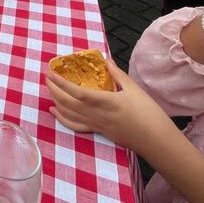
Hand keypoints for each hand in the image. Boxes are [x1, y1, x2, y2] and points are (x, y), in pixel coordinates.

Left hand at [45, 59, 175, 155]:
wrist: (156, 141)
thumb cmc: (149, 113)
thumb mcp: (134, 89)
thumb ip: (117, 74)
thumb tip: (106, 60)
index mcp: (105, 101)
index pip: (76, 92)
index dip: (61, 83)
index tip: (51, 73)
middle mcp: (96, 114)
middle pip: (67, 102)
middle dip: (53, 89)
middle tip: (47, 77)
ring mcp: (96, 125)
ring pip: (68, 114)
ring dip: (56, 101)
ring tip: (49, 89)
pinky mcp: (98, 132)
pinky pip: (75, 126)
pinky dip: (62, 118)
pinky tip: (54, 112)